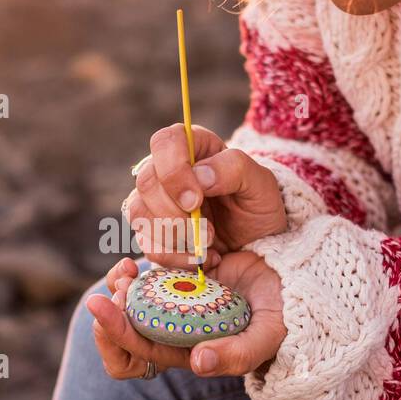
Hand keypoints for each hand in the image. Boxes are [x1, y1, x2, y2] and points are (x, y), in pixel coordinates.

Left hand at [87, 253, 285, 379]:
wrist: (298, 280)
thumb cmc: (286, 315)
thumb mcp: (268, 336)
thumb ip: (238, 354)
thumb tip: (198, 363)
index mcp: (191, 352)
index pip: (141, 354)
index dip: (118, 334)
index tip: (106, 306)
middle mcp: (179, 333)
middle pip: (127, 333)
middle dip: (112, 311)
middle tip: (112, 285)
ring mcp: (179, 305)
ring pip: (133, 305)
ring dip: (121, 289)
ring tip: (124, 269)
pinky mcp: (184, 280)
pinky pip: (149, 280)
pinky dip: (138, 271)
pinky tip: (136, 259)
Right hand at [124, 124, 287, 271]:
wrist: (257, 242)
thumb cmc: (258, 205)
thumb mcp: (261, 183)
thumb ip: (234, 169)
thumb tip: (200, 176)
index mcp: (193, 147)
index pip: (165, 142)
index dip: (173, 171)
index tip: (195, 201)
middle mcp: (167, 170)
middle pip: (146, 182)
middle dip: (175, 213)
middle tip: (209, 231)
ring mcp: (154, 202)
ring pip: (139, 214)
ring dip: (174, 236)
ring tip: (207, 243)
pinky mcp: (152, 232)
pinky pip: (146, 244)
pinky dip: (174, 257)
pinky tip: (200, 257)